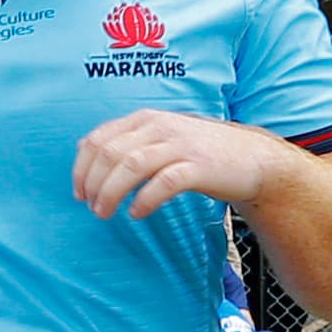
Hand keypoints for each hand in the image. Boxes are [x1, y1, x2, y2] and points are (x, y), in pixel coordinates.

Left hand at [73, 110, 279, 222]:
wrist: (252, 159)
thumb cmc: (200, 153)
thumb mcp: (161, 138)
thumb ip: (128, 142)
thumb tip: (84, 152)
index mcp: (146, 118)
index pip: (99, 138)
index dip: (82, 168)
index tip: (78, 192)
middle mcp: (160, 126)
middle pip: (111, 153)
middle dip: (93, 183)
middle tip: (91, 208)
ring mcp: (180, 145)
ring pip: (132, 165)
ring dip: (111, 192)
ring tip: (104, 214)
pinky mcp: (199, 166)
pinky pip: (164, 182)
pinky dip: (145, 199)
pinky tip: (137, 213)